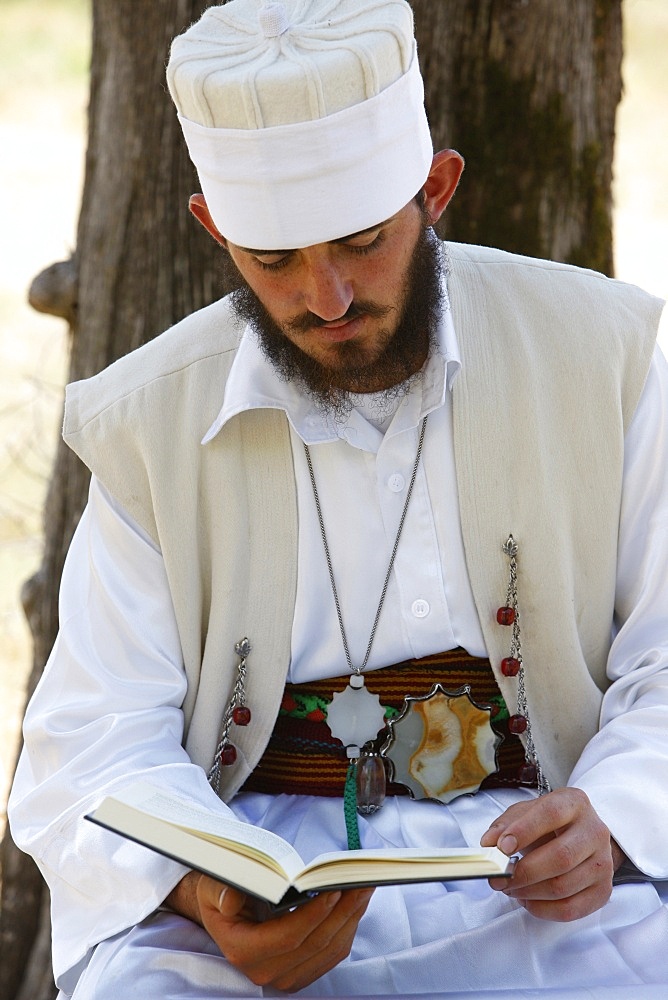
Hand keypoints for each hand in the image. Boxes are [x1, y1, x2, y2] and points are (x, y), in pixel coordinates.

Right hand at [193, 875, 372, 991]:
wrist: (223, 914)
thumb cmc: (221, 895)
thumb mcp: (213, 888)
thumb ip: (222, 893)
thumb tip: (231, 900)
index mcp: (242, 951)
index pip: (287, 937)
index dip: (313, 915)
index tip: (332, 890)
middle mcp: (265, 970)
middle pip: (315, 943)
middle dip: (342, 911)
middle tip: (359, 881)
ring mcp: (285, 976)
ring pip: (329, 949)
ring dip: (351, 917)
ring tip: (364, 886)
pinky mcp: (302, 972)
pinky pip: (333, 953)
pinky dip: (348, 927)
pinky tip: (356, 903)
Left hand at [480, 787, 619, 921]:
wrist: (582, 834)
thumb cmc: (550, 823)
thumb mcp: (526, 812)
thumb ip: (505, 825)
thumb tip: (489, 844)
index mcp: (574, 804)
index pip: (551, 814)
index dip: (524, 831)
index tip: (501, 848)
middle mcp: (594, 831)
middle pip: (561, 857)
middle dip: (524, 872)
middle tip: (499, 878)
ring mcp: (603, 863)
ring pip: (564, 886)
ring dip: (529, 892)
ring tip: (511, 888)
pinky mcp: (603, 890)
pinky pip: (571, 909)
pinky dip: (542, 909)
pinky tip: (528, 899)